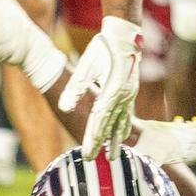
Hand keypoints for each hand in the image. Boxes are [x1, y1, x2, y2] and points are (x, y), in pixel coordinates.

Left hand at [59, 16, 143, 155]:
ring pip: (123, 123)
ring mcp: (130, 96)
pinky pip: (128, 116)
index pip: (100, 119)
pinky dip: (124, 128)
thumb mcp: (86, 65)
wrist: (125, 35)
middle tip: (94, 160)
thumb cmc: (103, 48)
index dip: (94, 137)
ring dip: (117, 141)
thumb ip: (75, 88)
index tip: (88, 152)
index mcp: (112, 90)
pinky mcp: (131, 93)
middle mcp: (124, 96)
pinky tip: (122, 136)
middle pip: (111, 125)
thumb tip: (64, 108)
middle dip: (102, 144)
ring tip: (113, 157)